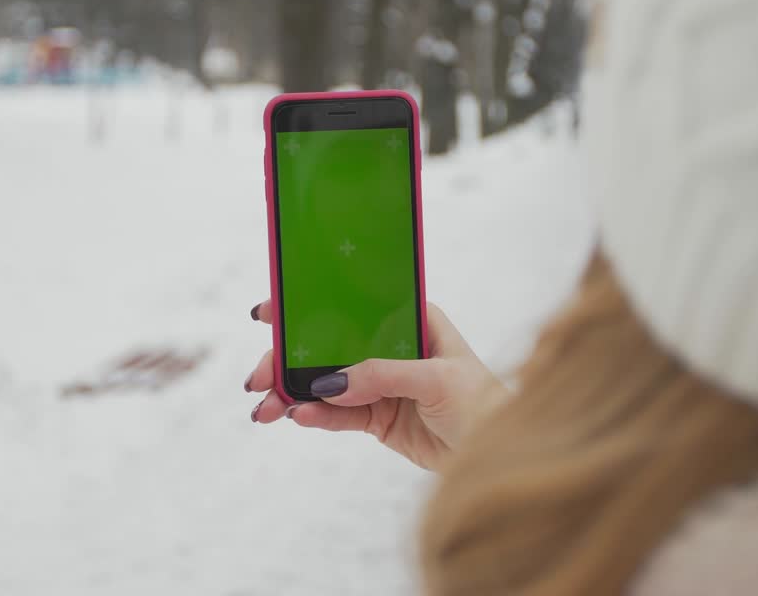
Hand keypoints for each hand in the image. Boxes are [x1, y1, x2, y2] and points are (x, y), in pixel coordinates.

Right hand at [245, 301, 506, 470]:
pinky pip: (338, 414)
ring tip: (267, 409)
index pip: (351, 304)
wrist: (499, 454)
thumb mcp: (436, 379)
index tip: (269, 312)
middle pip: (328, 345)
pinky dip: (315, 415)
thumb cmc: (483, 402)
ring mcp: (380, 383)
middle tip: (258, 377)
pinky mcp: (377, 417)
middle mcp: (389, 347)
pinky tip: (297, 416)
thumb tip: (330, 384)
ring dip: (293, 393)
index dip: (308, 304)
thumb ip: (381, 376)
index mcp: (410, 319)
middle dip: (288, 360)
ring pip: (326, 383)